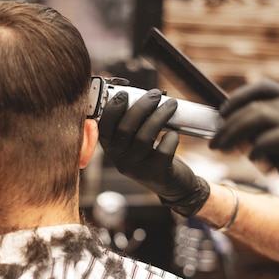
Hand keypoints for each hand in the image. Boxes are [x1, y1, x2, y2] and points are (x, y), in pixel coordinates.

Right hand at [98, 89, 209, 216]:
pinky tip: (174, 133)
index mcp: (111, 149)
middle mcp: (120, 160)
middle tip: (154, 94)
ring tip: (171, 104)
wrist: (172, 185)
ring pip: (144, 137)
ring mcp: (137, 169)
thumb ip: (131, 123)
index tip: (124, 93)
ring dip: (159, 116)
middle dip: (141, 106)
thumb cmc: (152, 155)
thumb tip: (136, 93)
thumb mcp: (135, 142)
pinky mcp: (156, 174)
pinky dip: (170, 138)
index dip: (112, 109)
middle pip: (125, 129)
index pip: (104, 128)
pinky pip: (163, 151)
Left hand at [210, 79, 278, 230]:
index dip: (238, 97)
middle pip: (254, 104)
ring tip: (221, 150)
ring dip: (233, 133)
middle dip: (227, 124)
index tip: (221, 114)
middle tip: (213, 143)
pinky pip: (270, 137)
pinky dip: (255, 148)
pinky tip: (254, 160)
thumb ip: (262, 134)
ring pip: (258, 115)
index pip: (264, 87)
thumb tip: (228, 131)